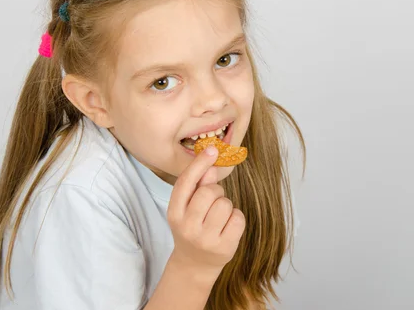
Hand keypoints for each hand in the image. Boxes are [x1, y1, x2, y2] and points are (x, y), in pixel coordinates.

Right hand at [167, 146, 245, 276]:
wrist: (194, 265)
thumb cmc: (193, 228)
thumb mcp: (187, 208)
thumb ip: (198, 187)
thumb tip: (211, 166)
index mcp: (174, 213)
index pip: (185, 183)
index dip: (199, 164)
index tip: (212, 149)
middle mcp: (187, 227)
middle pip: (210, 192)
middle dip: (216, 192)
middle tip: (213, 203)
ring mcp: (205, 239)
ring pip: (226, 204)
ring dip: (226, 206)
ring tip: (218, 218)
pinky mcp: (224, 248)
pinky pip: (238, 218)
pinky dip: (236, 218)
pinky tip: (227, 227)